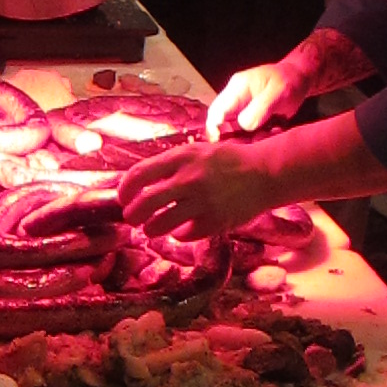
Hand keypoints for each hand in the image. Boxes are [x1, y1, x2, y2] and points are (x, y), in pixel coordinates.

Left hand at [116, 140, 274, 241]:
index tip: (123, 198)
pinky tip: (182, 229)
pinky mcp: (214, 222)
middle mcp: (189, 180)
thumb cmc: (226, 161)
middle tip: (132, 218)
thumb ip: (170, 164)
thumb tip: (137, 182)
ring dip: (151, 229)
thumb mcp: (197, 151)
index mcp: (182, 157)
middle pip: (144, 204)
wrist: (263, 173)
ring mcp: (202, 203)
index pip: (139, 175)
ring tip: (153, 228)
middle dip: (132, 215)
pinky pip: (184, 235)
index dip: (125, 190)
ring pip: (160, 225)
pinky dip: (179, 234)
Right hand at [206, 59, 310, 139]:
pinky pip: (243, 132)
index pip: (217, 110)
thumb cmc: (290, 81)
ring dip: (243, 139)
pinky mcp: (249, 118)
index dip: (215, 128)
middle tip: (245, 147)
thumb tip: (244, 125)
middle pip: (219, 123)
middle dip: (229, 137)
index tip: (222, 142)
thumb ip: (261, 107)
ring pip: (231, 130)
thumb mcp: (279, 92)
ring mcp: (240, 108)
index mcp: (237, 88)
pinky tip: (266, 136)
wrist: (300, 79)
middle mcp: (234, 99)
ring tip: (261, 139)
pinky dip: (252, 139)